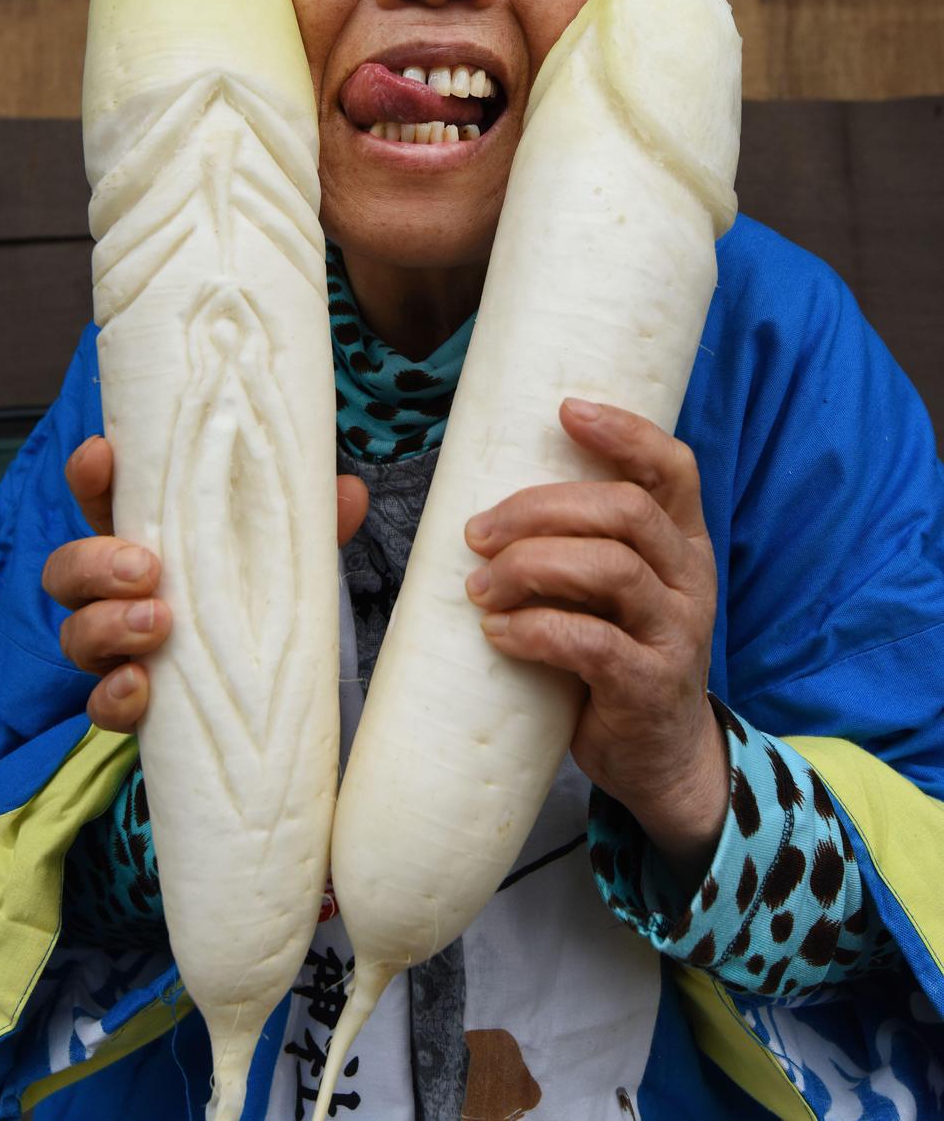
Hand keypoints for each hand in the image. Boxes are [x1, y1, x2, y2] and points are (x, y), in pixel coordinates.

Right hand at [44, 435, 368, 734]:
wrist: (267, 690)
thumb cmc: (260, 598)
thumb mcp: (286, 556)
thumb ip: (310, 525)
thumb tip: (349, 492)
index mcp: (146, 540)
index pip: (101, 498)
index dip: (90, 475)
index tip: (102, 454)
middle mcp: (114, 593)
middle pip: (67, 569)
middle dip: (95, 562)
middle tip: (146, 568)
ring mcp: (113, 649)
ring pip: (75, 634)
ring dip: (108, 626)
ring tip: (159, 623)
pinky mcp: (125, 702)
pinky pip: (99, 703)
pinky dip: (112, 696)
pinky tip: (140, 687)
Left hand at [464, 399, 727, 894]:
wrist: (661, 758)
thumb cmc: (619, 653)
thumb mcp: (616, 589)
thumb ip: (581, 543)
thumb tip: (487, 500)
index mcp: (683, 540)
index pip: (672, 466)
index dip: (623, 432)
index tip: (564, 409)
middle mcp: (690, 577)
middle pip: (625, 511)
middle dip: (540, 509)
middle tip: (477, 532)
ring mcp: (677, 632)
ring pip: (610, 569)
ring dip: (529, 567)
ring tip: (479, 587)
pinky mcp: (649, 686)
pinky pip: (590, 642)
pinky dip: (533, 629)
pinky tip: (497, 632)